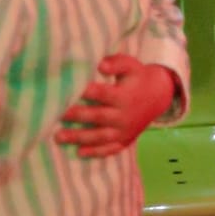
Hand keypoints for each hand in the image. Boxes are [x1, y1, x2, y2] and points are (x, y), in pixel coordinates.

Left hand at [56, 55, 177, 157]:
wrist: (158, 96)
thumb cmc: (137, 77)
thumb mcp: (131, 66)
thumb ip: (116, 63)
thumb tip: (100, 65)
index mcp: (124, 96)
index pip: (101, 94)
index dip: (85, 93)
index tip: (66, 91)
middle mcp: (124, 115)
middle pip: (97, 117)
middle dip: (76, 116)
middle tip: (56, 115)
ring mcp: (124, 130)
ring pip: (100, 136)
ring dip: (79, 138)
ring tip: (58, 137)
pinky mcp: (125, 140)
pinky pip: (110, 149)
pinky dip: (96, 152)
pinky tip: (80, 153)